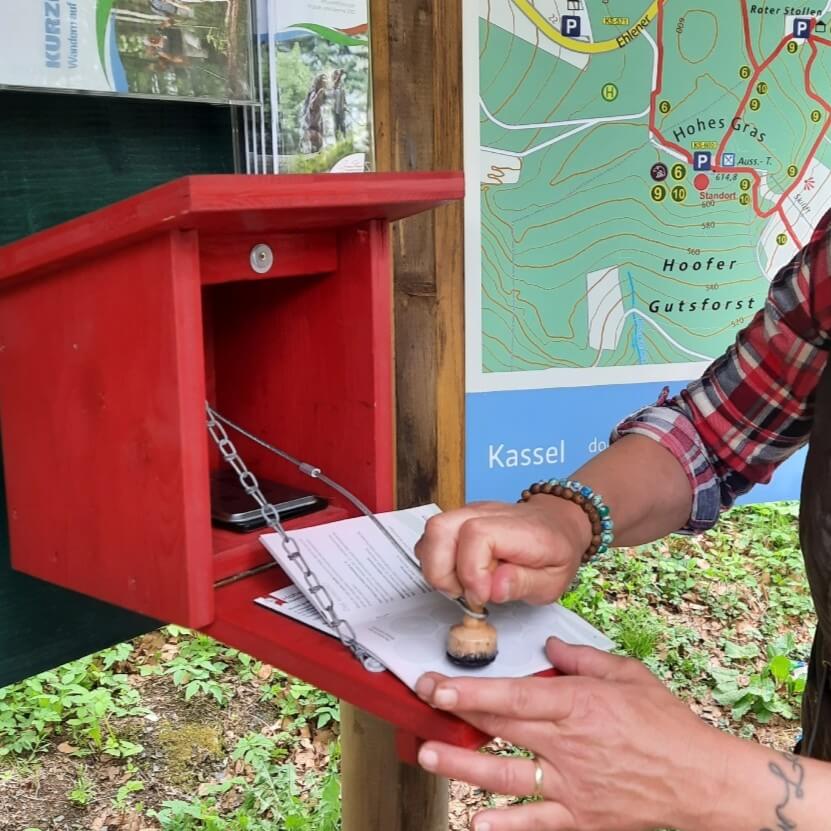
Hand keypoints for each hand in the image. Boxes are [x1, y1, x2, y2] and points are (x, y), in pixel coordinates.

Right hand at [414, 498, 591, 606]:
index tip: (481, 596)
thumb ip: (524, 584)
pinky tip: (456, 574)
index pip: (476, 535)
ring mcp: (471, 512)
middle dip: (441, 571)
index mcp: (518, 528)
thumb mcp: (554, 580)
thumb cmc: (556, 552)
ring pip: (432, 530)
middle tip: (462, 593)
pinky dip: (436, 559)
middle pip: (440, 527)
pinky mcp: (460, 518)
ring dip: (435, 566)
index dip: (471, 571)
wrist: (558, 523)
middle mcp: (489, 513)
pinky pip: (434, 536)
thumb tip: (493, 588)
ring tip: (459, 585)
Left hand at [414, 638, 725, 830]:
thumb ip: (582, 658)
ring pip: (506, 774)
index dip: (470, 690)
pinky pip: (537, 822)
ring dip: (463, 766)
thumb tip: (548, 645)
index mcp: (578, 704)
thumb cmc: (666, 724)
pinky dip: (507, 826)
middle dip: (456, 714)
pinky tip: (477, 824)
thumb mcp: (627, 675)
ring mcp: (572, 785)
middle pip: (501, 727)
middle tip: (422, 703)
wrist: (703, 781)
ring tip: (429, 756)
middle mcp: (568, 744)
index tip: (436, 684)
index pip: (513, 694)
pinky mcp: (582, 817)